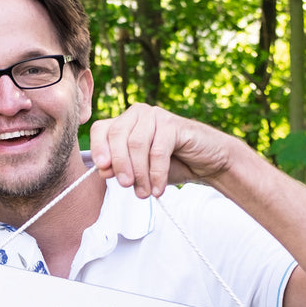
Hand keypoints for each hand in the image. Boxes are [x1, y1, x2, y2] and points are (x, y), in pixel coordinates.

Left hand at [89, 103, 232, 197]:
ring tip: (144, 193)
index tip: (102, 170)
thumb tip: (102, 170)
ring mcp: (156, 116)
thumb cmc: (170, 165)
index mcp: (124, 122)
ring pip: (136, 144)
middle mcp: (137, 114)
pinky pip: (157, 151)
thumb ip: (120, 169)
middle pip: (117, 136)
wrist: (206, 163)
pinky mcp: (173, 124)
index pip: (101, 129)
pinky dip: (156, 174)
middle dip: (119, 164)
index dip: (98, 148)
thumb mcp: (139, 171)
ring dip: (139, 173)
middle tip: (126, 186)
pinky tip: (158, 189)